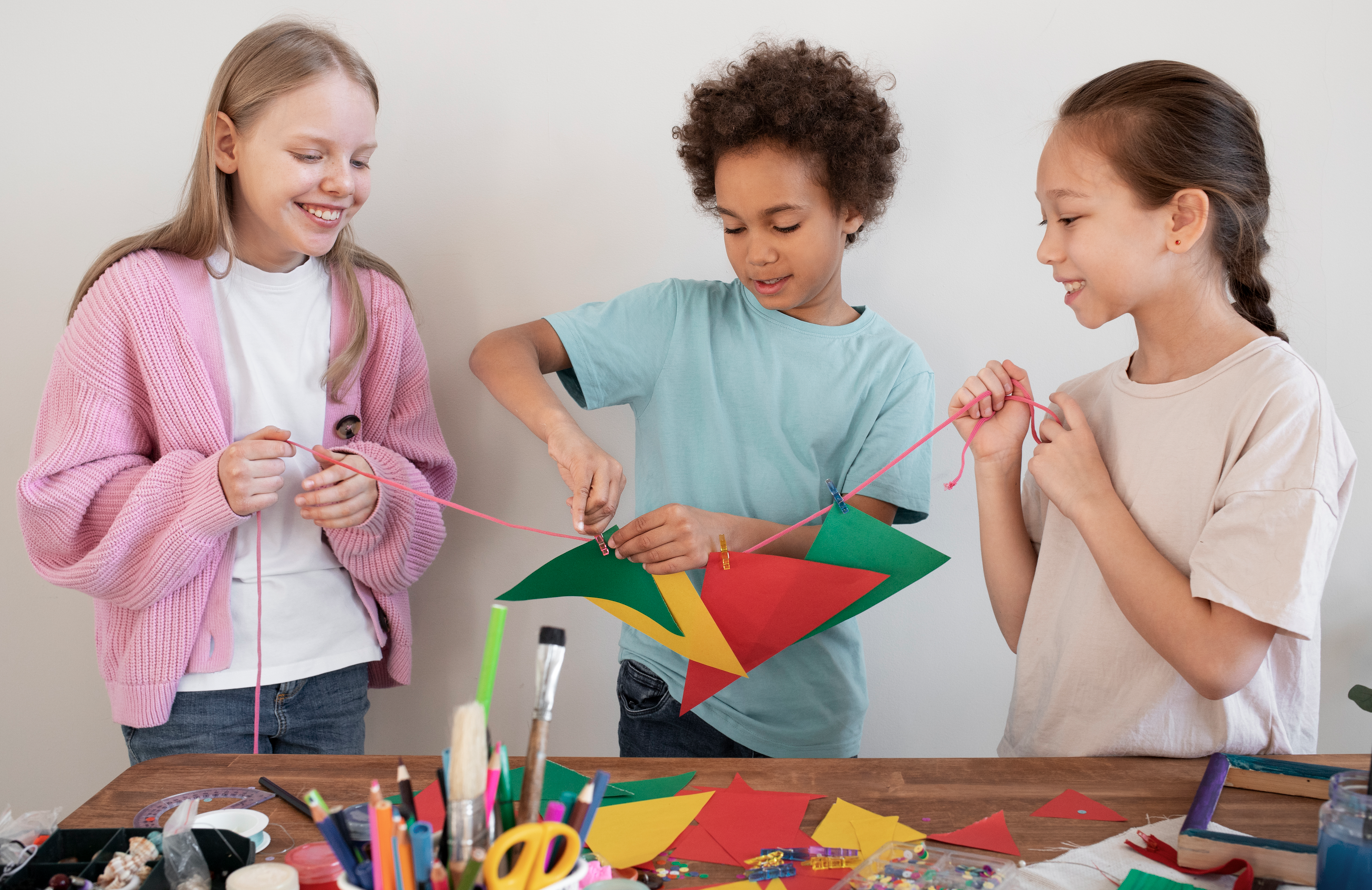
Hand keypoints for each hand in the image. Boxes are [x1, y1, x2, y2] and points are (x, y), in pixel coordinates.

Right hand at [218, 426, 294, 515]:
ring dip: (274, 481)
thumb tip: (287, 434)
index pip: (278, 448)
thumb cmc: (236, 462)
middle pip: (280, 466)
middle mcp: (238, 470)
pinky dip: (269, 495)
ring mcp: (240, 489)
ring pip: (278, 482)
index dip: (287, 449)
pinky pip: (273, 498)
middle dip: (276, 466)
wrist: (213, 486)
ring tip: (260, 479)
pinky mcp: (244, 505)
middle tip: (263, 468)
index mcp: (238, 451)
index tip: (287, 450)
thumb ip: (268, 434)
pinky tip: (257, 492)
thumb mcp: (247, 443)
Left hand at [296, 448, 377, 527]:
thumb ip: (328, 455)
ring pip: (346, 509)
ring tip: (304, 512)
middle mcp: (366, 483)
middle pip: (343, 492)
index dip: (322, 479)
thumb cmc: (352, 468)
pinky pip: (350, 521)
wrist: (375, 479)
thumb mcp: (342, 458)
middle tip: (298, 500)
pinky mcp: (367, 512)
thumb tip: (315, 449)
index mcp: (358, 466)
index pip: (339, 472)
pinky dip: (332, 523)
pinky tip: (317, 521)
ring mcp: (368, 499)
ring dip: (322, 513)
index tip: (303, 484)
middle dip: (318, 498)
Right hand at [546, 419, 625, 534]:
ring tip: (570, 504)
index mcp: (618, 477)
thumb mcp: (588, 484)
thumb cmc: (574, 460)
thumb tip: (590, 527)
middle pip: (609, 508)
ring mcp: (601, 466)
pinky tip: (576, 524)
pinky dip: (579, 512)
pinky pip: (583, 494)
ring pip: (599, 503)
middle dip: (592, 521)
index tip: (586, 528)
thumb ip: (592, 502)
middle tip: (577, 519)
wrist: (563, 435)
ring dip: (583, 513)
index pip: (614, 509)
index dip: (599, 524)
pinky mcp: (585, 465)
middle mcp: (615, 471)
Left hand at [608, 504, 719, 573]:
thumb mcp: (675, 513)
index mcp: (672, 511)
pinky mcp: (694, 559)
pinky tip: (646, 566)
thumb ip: (653, 522)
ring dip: (637, 559)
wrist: (722, 532)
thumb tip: (626, 536)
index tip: (613, 541)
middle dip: (626, 549)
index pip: (640, 524)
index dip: (623, 534)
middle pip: (643, 541)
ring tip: (631, 559)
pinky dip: (652, 568)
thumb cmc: (693, 522)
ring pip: (653, 556)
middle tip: (618, 553)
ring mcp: (688, 544)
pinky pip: (665, 567)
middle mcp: (680, 526)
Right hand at [948, 360, 1034, 466]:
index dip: (1003, 377)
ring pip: (972, 381)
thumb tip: (1006, 361)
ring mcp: (967, 396)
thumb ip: (1020, 375)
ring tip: (988, 414)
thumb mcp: (1025, 396)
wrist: (1003, 445)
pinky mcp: (956, 406)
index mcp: (994, 383)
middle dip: (996, 389)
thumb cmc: (1013, 426)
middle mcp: (979, 387)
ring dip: (985, 400)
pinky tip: (977, 417)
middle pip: (984, 370)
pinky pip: (962, 393)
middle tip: (999, 407)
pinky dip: (973, 406)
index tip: (1009, 393)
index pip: (994, 364)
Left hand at [1026, 393, 1115, 522]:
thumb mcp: (1090, 454)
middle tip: (1053, 452)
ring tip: (1058, 475)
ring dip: (1043, 458)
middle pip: (1045, 425)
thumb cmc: (1093, 484)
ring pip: (1038, 447)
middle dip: (1045, 435)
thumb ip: (1074, 443)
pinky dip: (1039, 471)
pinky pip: (1032, 463)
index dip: (1060, 398)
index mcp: (1083, 434)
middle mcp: (1066, 437)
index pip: (1070, 407)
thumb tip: (1056, 440)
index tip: (1052, 395)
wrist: (1091, 502)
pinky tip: (1052, 481)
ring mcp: (1051, 449)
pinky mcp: (1037, 463)